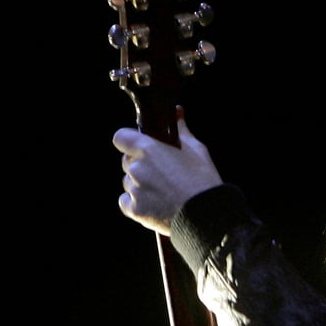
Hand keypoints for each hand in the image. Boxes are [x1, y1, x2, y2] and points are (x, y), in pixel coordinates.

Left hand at [113, 107, 222, 235]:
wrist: (204, 215)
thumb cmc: (202, 180)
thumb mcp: (196, 149)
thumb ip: (181, 130)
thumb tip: (177, 111)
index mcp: (148, 149)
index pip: (120, 137)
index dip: (129, 141)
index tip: (139, 146)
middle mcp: (136, 168)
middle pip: (126, 161)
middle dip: (139, 164)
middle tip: (160, 172)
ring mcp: (134, 189)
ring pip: (128, 182)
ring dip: (139, 184)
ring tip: (161, 191)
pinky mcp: (134, 210)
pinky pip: (126, 202)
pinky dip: (135, 203)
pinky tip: (153, 203)